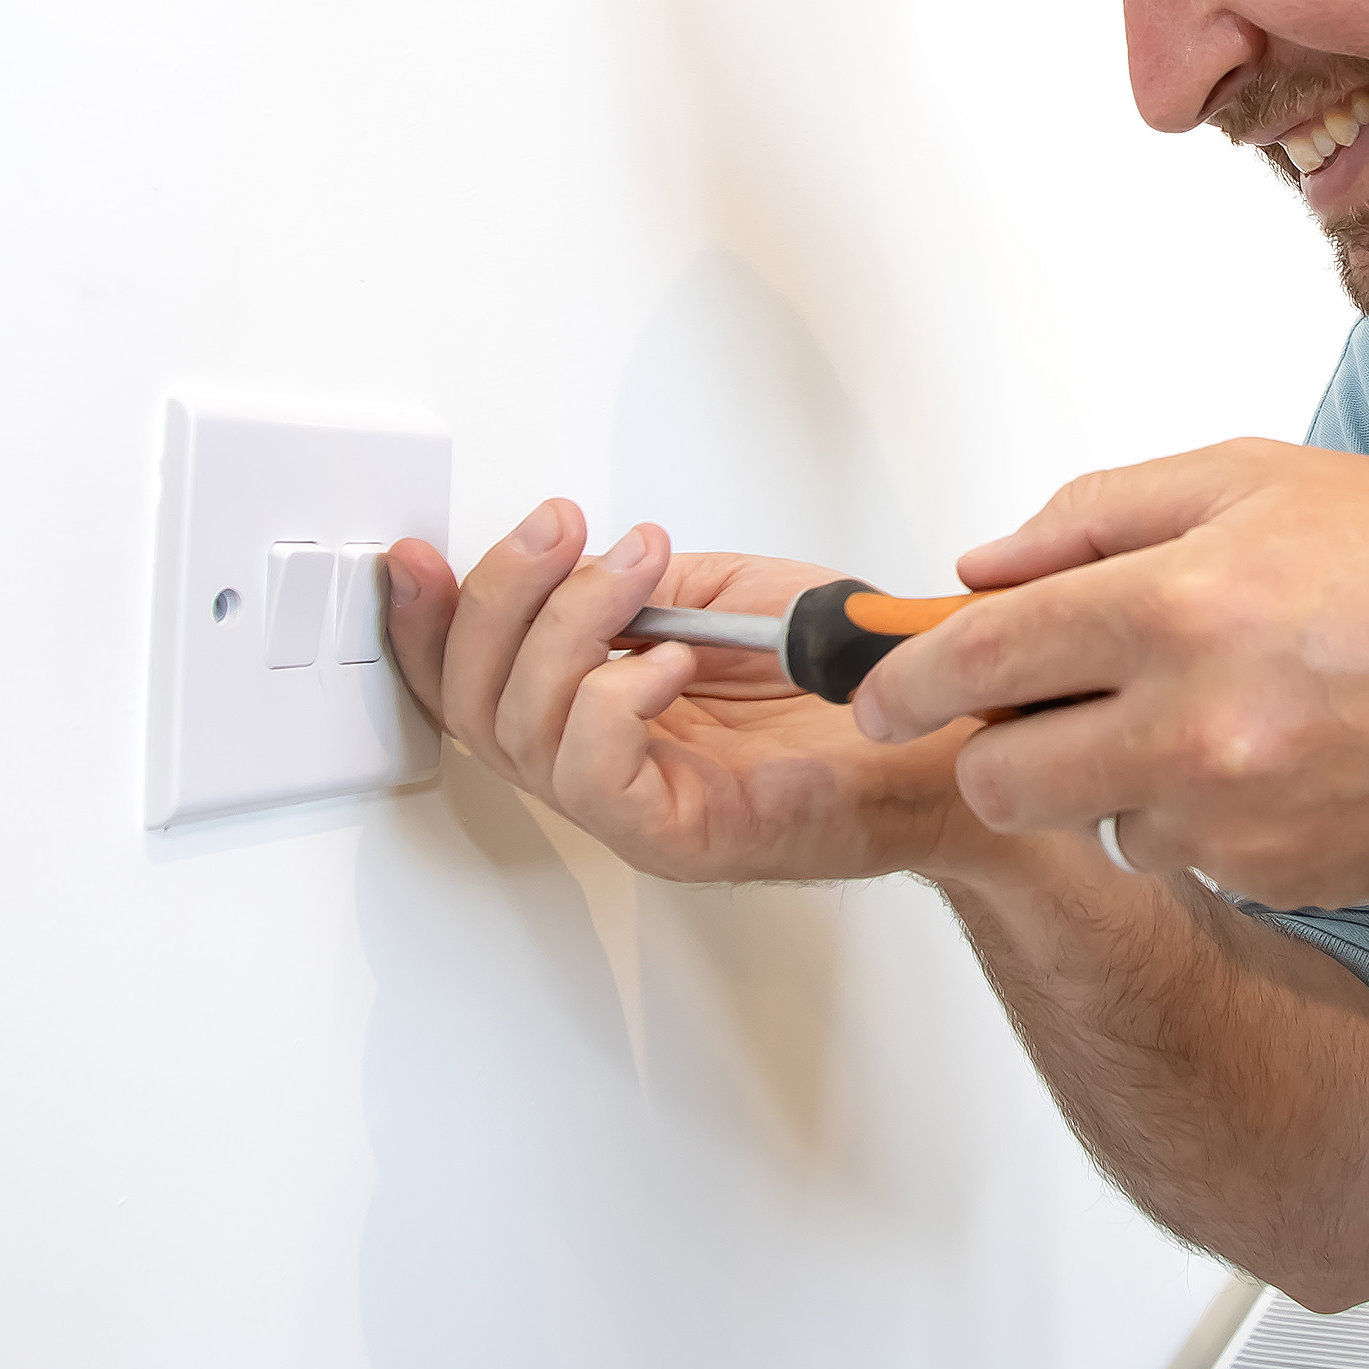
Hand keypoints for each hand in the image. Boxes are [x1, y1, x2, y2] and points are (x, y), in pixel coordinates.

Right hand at [388, 503, 981, 882]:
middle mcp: (603, 766)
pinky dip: (611, 701)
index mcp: (600, 710)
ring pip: (522, 731)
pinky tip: (666, 663)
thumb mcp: (731, 599)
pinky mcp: (680, 836)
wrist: (955, 739)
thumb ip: (640, 587)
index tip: (413, 556)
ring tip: (640, 578)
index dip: (425, 621)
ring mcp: (637, 808)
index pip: (470, 679)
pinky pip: (593, 776)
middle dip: (499, 599)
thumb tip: (576, 561)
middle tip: (562, 532)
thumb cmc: (862, 685)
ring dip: (569, 629)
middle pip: (473, 702)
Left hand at [858, 441, 1368, 905]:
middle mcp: (1192, 722)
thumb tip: (981, 569)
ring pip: (1095, 824)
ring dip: (1118, 785)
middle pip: (1002, 778)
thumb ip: (1102, 515)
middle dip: (998, 749)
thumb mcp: (1263, 481)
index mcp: (1177, 601)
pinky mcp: (1275, 882)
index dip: (904, 680)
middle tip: (1041, 711)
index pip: (979, 660)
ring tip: (1220, 718)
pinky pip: (1184, 862)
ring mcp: (1234, 819)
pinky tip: (1281, 766)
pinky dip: (1201, 824)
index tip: (879, 689)